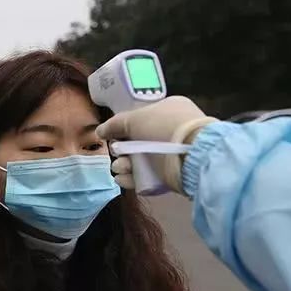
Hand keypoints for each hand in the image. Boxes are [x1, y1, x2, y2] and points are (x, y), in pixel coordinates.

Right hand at [96, 96, 216, 192]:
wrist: (190, 155)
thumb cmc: (163, 128)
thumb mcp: (134, 118)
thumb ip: (114, 124)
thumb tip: (101, 131)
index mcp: (168, 111)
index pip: (140, 119)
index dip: (124, 128)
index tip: (114, 136)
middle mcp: (170, 131)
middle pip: (136, 142)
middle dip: (121, 149)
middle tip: (117, 153)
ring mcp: (171, 154)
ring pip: (138, 160)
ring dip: (124, 164)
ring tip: (121, 167)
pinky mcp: (170, 174)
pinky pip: (145, 176)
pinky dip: (132, 178)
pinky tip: (123, 179)